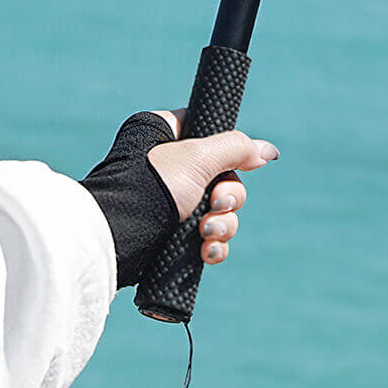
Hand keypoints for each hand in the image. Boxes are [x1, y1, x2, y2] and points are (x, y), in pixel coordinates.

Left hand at [146, 108, 278, 266]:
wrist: (120, 236)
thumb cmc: (151, 186)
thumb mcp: (197, 157)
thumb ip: (235, 148)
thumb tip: (267, 150)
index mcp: (165, 135)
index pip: (210, 136)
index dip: (227, 155)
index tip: (229, 167)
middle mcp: (169, 166)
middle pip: (222, 178)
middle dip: (226, 199)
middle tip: (215, 205)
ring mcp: (170, 201)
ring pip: (218, 211)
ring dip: (221, 226)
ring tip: (206, 234)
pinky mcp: (170, 232)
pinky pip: (207, 237)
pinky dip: (212, 245)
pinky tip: (206, 252)